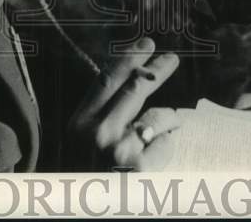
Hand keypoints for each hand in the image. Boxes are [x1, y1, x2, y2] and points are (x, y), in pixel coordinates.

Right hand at [68, 37, 180, 170]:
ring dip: (167, 118)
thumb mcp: (82, 141)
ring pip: (157, 115)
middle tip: (171, 58)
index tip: (145, 44)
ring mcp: (119, 150)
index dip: (128, 58)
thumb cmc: (87, 176)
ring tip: (166, 127)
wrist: (83, 210)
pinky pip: (166, 141)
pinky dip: (168, 143)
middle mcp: (97, 132)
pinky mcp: (141, 167)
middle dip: (156, 70)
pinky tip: (160, 153)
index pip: (106, 79)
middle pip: (134, 88)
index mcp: (78, 122)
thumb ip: (100, 113)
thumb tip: (129, 79)